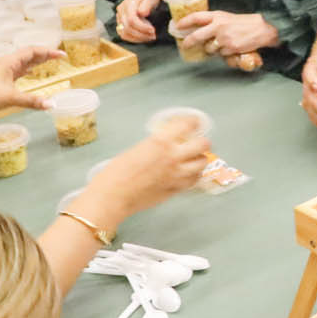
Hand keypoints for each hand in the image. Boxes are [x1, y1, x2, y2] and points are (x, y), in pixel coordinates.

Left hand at [0, 46, 58, 116]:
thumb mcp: (10, 99)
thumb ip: (31, 101)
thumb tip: (52, 104)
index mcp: (9, 62)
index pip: (32, 51)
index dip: (48, 52)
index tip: (63, 55)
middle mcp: (5, 64)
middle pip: (28, 55)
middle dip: (44, 55)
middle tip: (59, 58)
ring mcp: (0, 71)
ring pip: (22, 63)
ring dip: (35, 62)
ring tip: (47, 63)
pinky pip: (16, 71)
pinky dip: (26, 70)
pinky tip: (29, 74)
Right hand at [85, 121, 213, 214]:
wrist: (113, 195)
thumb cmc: (117, 173)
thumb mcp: (137, 149)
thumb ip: (156, 145)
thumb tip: (166, 144)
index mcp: (160, 142)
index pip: (188, 125)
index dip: (194, 122)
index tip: (194, 122)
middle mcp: (172, 157)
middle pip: (203, 144)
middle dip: (202, 141)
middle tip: (198, 141)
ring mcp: (176, 175)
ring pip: (203, 163)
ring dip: (200, 159)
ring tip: (194, 159)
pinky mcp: (175, 190)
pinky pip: (194, 180)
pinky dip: (194, 175)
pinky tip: (188, 174)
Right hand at [116, 0, 161, 42]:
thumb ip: (146, 5)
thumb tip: (142, 13)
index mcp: (128, 4)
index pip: (132, 20)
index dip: (142, 27)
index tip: (152, 30)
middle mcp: (121, 11)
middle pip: (128, 28)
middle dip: (141, 34)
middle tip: (153, 35)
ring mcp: (119, 17)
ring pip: (124, 33)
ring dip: (137, 38)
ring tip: (149, 37)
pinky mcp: (120, 23)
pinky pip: (124, 34)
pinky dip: (133, 38)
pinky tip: (143, 37)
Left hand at [174, 10, 278, 59]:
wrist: (261, 30)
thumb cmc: (244, 23)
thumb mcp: (227, 17)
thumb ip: (214, 22)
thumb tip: (201, 30)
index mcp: (217, 16)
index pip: (196, 17)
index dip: (185, 21)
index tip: (178, 25)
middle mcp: (218, 26)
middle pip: (197, 36)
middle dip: (189, 42)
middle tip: (185, 45)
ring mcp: (223, 38)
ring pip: (209, 48)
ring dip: (212, 49)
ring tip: (222, 44)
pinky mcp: (229, 48)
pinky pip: (220, 54)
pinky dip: (223, 53)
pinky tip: (230, 48)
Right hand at [300, 44, 316, 128]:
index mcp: (316, 65)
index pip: (310, 71)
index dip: (312, 80)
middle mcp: (310, 78)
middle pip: (308, 92)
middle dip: (316, 103)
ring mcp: (310, 89)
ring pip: (308, 103)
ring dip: (316, 115)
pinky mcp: (313, 99)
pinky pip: (311, 110)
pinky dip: (316, 119)